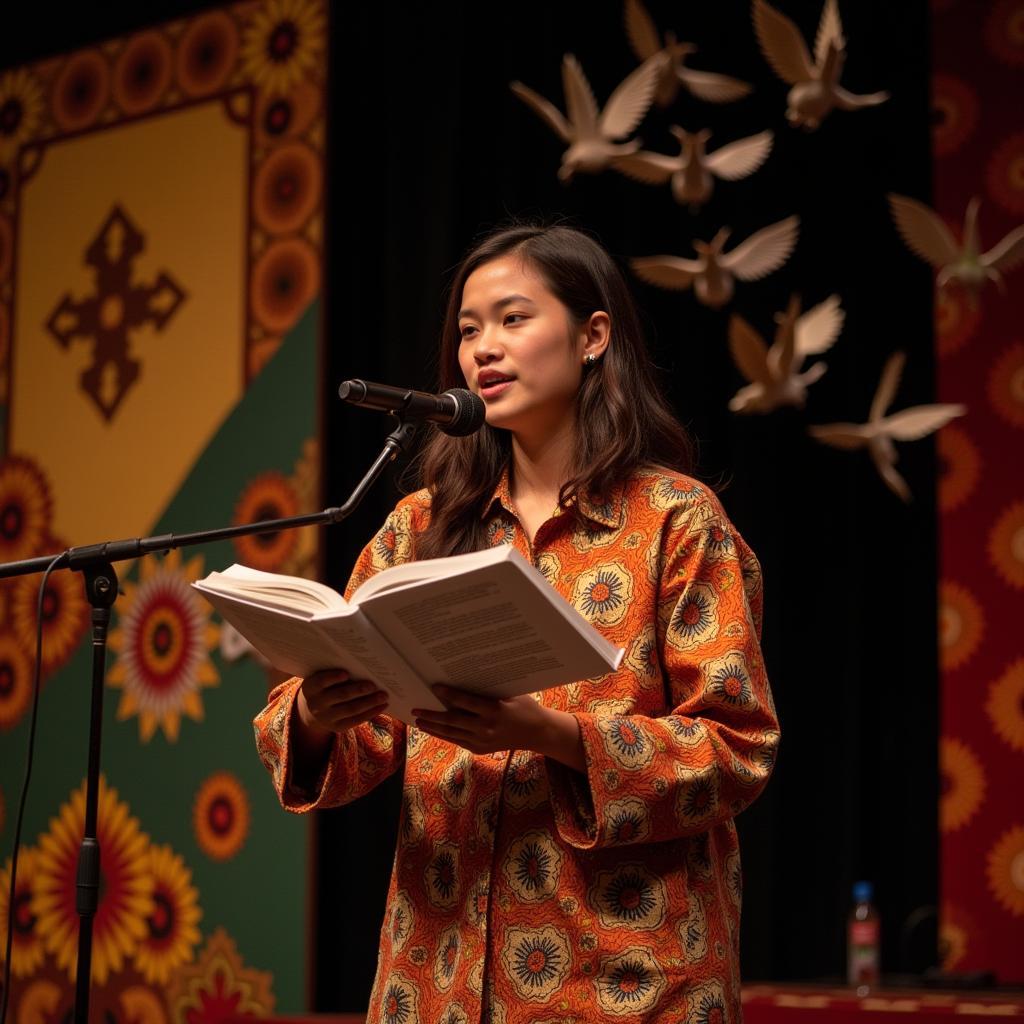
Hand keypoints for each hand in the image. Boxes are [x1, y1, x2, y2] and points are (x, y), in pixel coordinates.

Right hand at [297, 669, 388, 734]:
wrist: (313, 711)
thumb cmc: (324, 686)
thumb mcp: (322, 678)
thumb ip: (335, 673)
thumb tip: (363, 667)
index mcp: (311, 687)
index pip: (321, 681)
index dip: (333, 677)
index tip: (346, 673)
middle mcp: (316, 704)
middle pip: (340, 695)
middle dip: (358, 690)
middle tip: (373, 684)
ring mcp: (327, 717)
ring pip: (351, 709)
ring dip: (369, 702)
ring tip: (383, 695)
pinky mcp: (337, 727)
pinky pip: (356, 720)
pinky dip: (371, 712)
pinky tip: (383, 706)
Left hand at [413, 685, 584, 770]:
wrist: (537, 732)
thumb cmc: (524, 706)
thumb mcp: (509, 694)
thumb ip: (488, 690)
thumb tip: (464, 675)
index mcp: (494, 711)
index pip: (466, 702)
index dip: (448, 694)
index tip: (434, 686)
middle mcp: (486, 728)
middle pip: (453, 721)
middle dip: (432, 715)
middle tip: (416, 709)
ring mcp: (482, 741)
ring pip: (452, 734)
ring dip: (433, 727)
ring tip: (418, 720)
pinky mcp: (480, 749)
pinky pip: (457, 741)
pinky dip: (444, 735)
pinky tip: (433, 729)